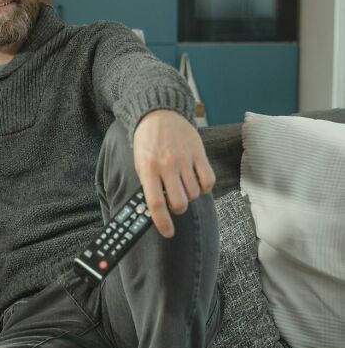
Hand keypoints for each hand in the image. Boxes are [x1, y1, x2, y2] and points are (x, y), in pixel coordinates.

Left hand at [132, 110, 214, 237]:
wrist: (159, 114)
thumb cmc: (148, 142)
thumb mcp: (140, 163)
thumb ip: (148, 185)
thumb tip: (156, 210)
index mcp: (148, 169)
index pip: (156, 203)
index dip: (162, 223)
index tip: (168, 232)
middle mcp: (167, 165)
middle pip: (179, 203)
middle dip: (178, 209)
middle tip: (175, 202)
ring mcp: (184, 159)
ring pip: (194, 194)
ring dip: (190, 196)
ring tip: (183, 185)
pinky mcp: (199, 153)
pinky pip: (208, 181)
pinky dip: (204, 187)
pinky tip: (196, 181)